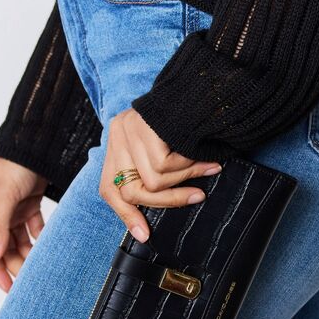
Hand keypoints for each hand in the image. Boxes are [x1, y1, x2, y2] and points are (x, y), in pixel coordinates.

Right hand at [0, 158, 47, 291]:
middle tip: (30, 282)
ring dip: (28, 254)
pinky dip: (39, 238)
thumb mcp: (3, 197)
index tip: (10, 287)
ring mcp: (11, 211)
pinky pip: (33, 229)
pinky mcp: (26, 207)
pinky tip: (46, 249)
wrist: (36, 146)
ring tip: (40, 269)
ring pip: (19, 241)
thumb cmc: (14, 165)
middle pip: (4, 248)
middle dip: (16, 265)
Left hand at [99, 108, 221, 241]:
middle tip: (197, 197)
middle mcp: (118, 134)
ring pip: (151, 182)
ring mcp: (128, 129)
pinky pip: (164, 167)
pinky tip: (206, 157)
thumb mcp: (166, 149)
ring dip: (184, 179)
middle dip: (167, 201)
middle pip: (130, 191)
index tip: (145, 235)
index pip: (110, 189)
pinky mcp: (144, 128)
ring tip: (208, 167)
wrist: (209, 83)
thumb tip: (162, 210)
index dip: (126, 215)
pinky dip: (189, 167)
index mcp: (119, 141)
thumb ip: (156, 172)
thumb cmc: (191, 119)